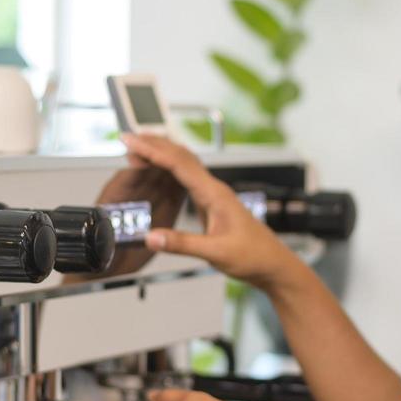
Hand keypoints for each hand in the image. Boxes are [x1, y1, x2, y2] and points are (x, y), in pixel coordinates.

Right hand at [120, 133, 296, 290]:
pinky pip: (188, 176)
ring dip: (162, 152)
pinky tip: (161, 168)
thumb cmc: (252, 256)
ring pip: (186, 163)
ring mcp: (214, 194)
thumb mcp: (215, 253)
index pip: (178, 164)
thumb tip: (151, 237)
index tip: (131, 141)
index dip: (152, 151)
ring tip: (139, 146)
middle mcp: (214, 189)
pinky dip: (170, 167)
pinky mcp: (212, 202)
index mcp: (214, 194)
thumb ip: (182, 244)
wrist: (272, 263)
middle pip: (181, 156)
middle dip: (154, 144)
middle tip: (127, 137)